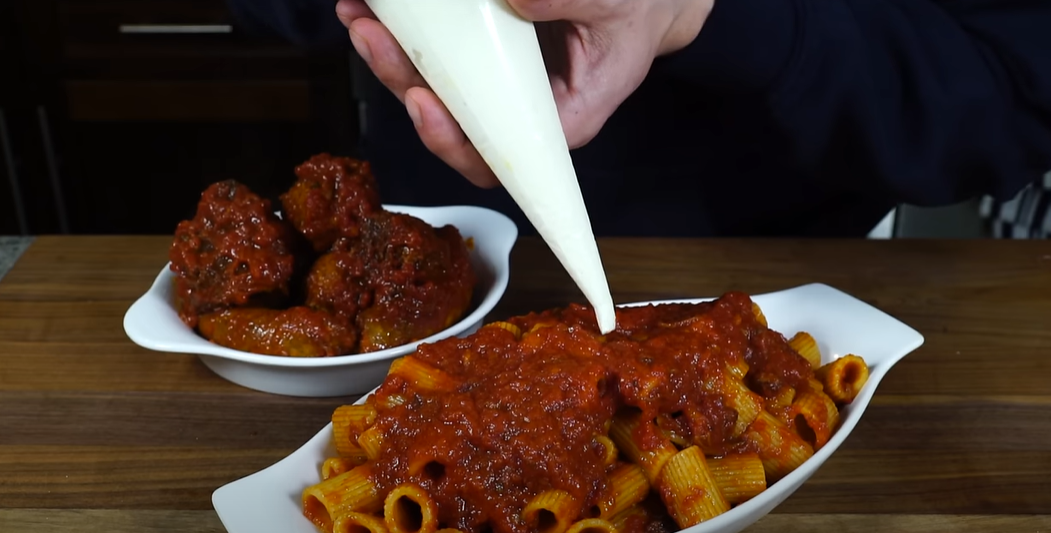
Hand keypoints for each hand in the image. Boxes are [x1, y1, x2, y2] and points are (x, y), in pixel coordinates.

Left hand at [336, 0, 712, 187]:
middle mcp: (519, 112)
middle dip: (404, 84)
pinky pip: (438, 56)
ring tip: (362, 20)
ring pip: (434, 90)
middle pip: (451, 122)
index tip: (427, 107)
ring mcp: (497, 86)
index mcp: (559, 120)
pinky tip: (375, 7)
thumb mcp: (615, 6)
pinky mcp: (483, 57)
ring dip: (392, 58)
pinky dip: (404, 32)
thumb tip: (516, 0)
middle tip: (377, 41)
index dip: (455, 143)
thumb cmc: (639, 12)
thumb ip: (571, 1)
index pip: (499, 157)